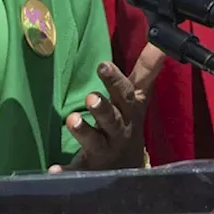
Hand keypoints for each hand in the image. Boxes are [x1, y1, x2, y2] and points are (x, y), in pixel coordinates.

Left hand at [49, 45, 165, 172]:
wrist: (128, 170)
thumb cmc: (129, 123)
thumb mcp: (138, 97)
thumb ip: (146, 69)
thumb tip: (159, 41)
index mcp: (128, 112)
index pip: (124, 93)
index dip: (115, 80)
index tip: (102, 65)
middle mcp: (118, 131)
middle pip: (112, 119)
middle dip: (102, 108)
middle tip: (90, 97)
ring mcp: (104, 151)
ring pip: (95, 142)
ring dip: (84, 132)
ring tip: (72, 120)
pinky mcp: (89, 169)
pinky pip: (76, 172)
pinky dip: (66, 172)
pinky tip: (54, 170)